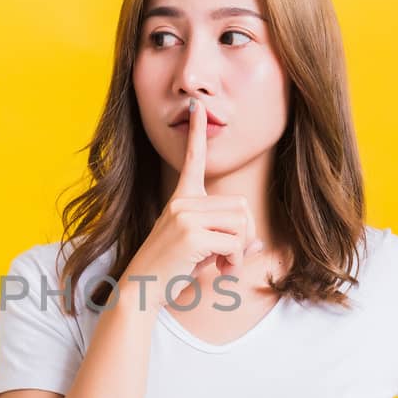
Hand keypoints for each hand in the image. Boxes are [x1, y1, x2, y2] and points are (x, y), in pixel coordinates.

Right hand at [124, 98, 262, 302]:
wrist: (141, 290)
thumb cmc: (169, 272)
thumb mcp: (202, 251)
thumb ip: (229, 242)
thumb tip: (257, 243)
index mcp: (180, 200)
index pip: (192, 160)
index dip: (196, 134)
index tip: (197, 108)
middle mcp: (182, 202)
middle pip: (240, 207)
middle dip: (243, 236)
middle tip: (228, 258)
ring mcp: (185, 215)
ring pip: (241, 224)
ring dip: (240, 251)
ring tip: (221, 266)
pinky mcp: (191, 234)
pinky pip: (235, 243)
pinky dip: (235, 262)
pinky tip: (219, 271)